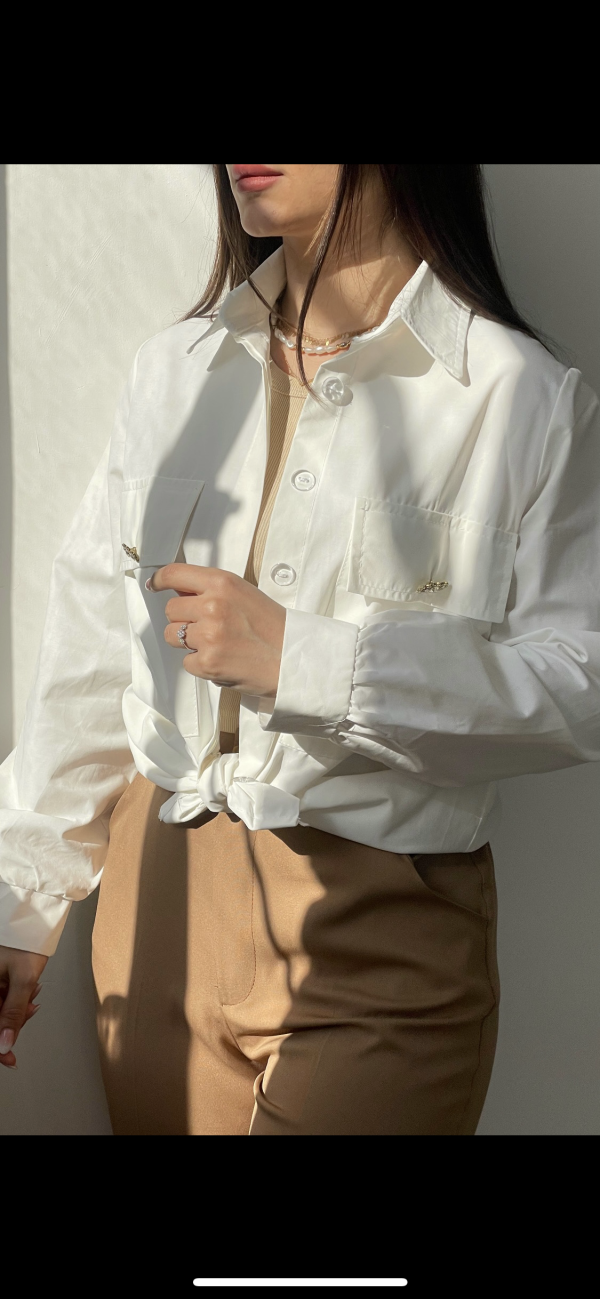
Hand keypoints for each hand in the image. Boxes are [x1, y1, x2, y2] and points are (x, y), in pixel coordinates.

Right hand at [0, 945, 47, 1067]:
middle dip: (11, 1024)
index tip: (9, 1059)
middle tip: (29, 1012)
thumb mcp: (23, 979)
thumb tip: (5, 1044)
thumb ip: (14, 1013)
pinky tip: (29, 994)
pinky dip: (17, 1003)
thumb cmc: (25, 941)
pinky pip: (2, 1002)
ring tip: (32, 996)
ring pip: (0, 1013)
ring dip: (18, 1012)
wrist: (31, 920)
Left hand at [149, 564, 285, 698]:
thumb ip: (213, 590)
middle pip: (170, 610)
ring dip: (188, 642)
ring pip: (173, 636)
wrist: (293, 660)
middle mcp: (212, 606)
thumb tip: (179, 591)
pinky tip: (223, 660)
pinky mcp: (207, 662)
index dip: (160, 580)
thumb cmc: (273, 627)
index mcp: (222, 583)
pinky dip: (200, 664)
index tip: (154, 585)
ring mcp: (208, 635)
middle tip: (206, 627)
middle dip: (182, 619)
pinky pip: (186, 662)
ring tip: (217, 644)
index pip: (175, 574)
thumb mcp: (245, 594)